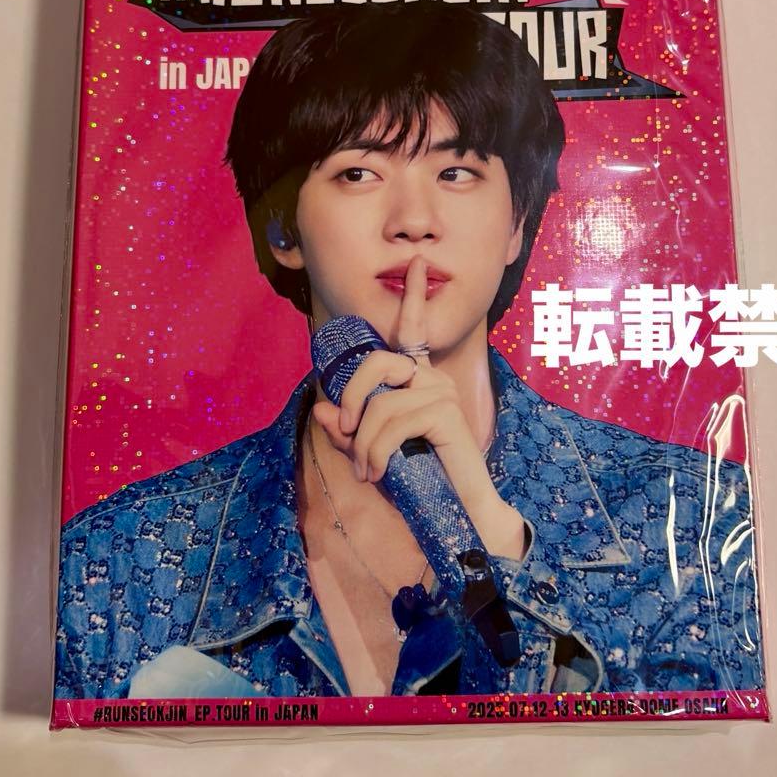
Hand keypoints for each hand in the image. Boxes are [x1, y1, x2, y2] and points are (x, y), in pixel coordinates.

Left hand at [312, 257, 524, 558]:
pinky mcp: (445, 414)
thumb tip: (319, 410)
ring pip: (380, 403)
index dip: (414, 297)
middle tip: (342, 428)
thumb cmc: (418, 480)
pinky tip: (378, 473)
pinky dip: (375, 451)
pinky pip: (392, 421)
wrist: (457, 511)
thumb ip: (348, 431)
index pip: (413, 331)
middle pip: (378, 361)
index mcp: (418, 381)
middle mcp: (432, 379)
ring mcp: (441, 394)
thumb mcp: (373, 452)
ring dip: (361, 443)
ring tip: (366, 470)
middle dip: (351, 394)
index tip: (416, 265)